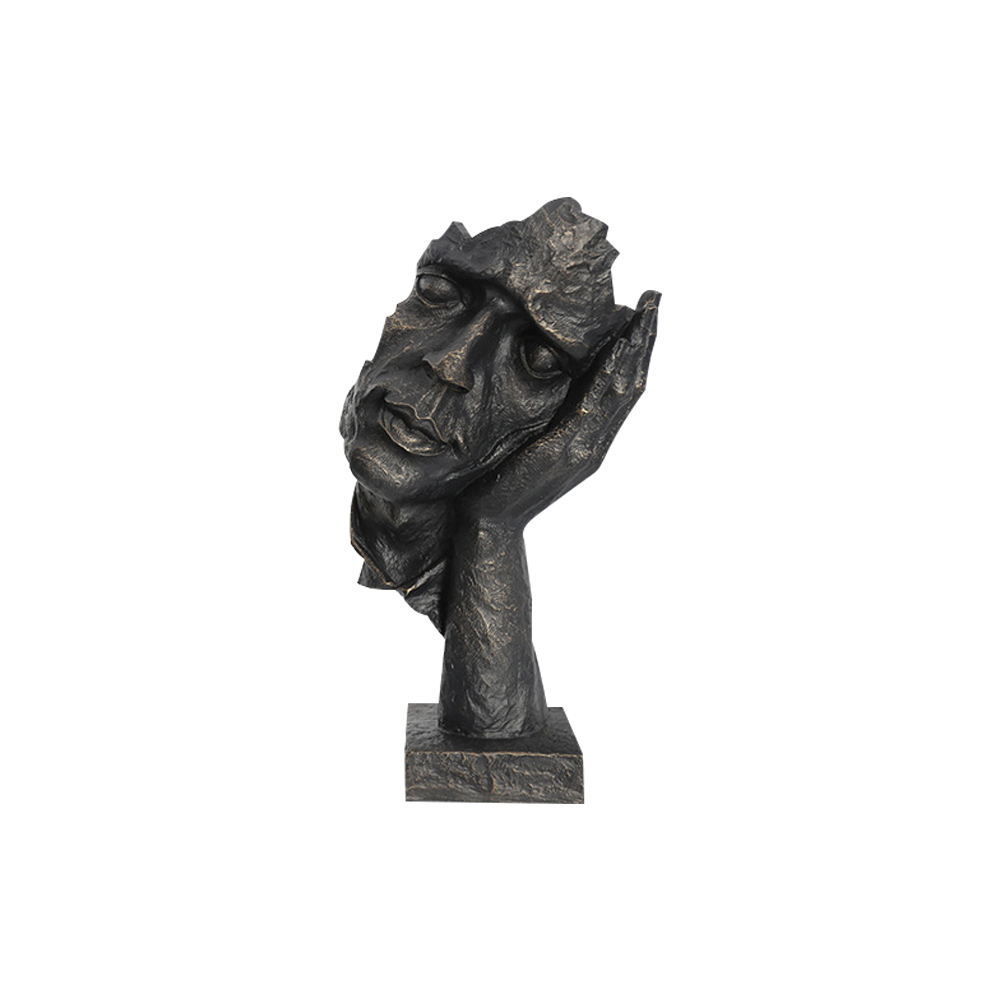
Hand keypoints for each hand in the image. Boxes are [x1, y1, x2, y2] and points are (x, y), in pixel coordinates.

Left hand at [457, 290, 659, 528]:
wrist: (489, 520)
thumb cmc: (501, 477)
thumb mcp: (530, 435)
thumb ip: (548, 410)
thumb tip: (546, 369)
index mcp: (589, 436)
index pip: (623, 385)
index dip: (636, 347)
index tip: (644, 310)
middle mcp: (595, 441)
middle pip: (632, 383)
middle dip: (643, 339)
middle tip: (655, 299)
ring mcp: (585, 447)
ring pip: (621, 393)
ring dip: (633, 351)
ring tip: (643, 315)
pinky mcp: (566, 452)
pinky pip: (593, 410)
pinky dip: (606, 379)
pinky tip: (613, 354)